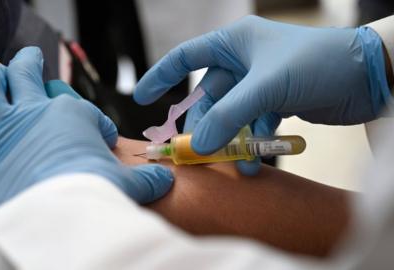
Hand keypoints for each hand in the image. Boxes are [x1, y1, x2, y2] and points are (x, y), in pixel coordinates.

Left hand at [0, 47, 172, 213]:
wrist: (59, 221)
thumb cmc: (94, 196)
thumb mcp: (127, 184)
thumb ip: (145, 179)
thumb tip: (164, 180)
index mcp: (72, 115)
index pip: (79, 106)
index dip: (91, 120)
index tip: (99, 137)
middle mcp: (35, 111)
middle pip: (26, 71)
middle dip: (29, 62)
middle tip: (31, 59)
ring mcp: (3, 127)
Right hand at [134, 15, 390, 174]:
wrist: (367, 76)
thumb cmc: (316, 63)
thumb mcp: (266, 87)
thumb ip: (228, 116)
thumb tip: (197, 144)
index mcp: (234, 43)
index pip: (186, 57)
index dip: (161, 76)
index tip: (141, 97)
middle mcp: (243, 61)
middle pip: (209, 97)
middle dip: (204, 125)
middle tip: (196, 152)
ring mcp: (259, 83)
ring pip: (231, 116)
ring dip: (231, 140)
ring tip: (234, 164)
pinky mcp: (276, 102)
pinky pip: (253, 124)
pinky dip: (253, 142)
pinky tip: (256, 159)